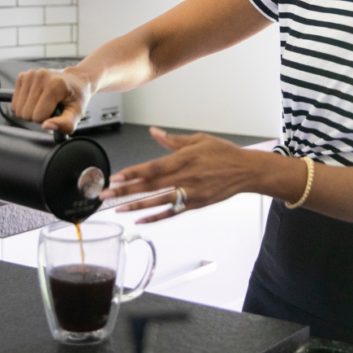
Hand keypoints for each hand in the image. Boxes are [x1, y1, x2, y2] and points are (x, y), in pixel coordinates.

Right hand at [10, 68, 90, 133]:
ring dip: (30, 110)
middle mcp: (41, 76)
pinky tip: (36, 99)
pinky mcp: (22, 76)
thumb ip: (66, 124)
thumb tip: (46, 126)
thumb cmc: (76, 97)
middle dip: (37, 116)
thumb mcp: (77, 113)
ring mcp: (30, 75)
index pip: (38, 116)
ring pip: (18, 109)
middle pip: (26, 113)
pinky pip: (15, 102)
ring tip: (44, 103)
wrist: (75, 81)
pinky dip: (24, 104)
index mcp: (56, 84)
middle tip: (50, 108)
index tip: (56, 111)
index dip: (47, 119)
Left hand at [100, 127, 254, 223]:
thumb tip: (153, 131)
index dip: (131, 174)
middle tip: (105, 195)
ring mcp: (190, 193)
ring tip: (118, 209)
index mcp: (184, 159)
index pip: (152, 168)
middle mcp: (185, 177)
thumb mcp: (199, 139)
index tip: (114, 177)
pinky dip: (156, 218)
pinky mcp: (195, 204)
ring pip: (158, 201)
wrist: (246, 171)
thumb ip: (173, 140)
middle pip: (150, 186)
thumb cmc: (224, 153)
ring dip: (136, 206)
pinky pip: (172, 213)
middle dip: (125, 191)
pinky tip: (140, 221)